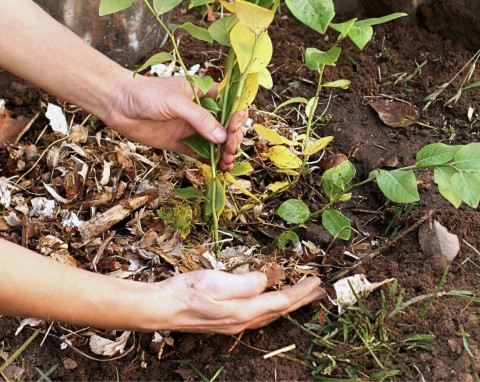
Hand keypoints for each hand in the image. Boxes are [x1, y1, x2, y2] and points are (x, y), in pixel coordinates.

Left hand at [105, 75, 244, 170]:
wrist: (118, 105)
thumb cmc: (146, 94)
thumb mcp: (175, 102)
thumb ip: (199, 119)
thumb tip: (222, 138)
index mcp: (206, 94)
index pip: (232, 105)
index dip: (237, 118)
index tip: (233, 128)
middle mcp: (204, 112)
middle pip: (228, 127)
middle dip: (233, 139)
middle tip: (229, 149)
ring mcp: (194, 129)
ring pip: (218, 143)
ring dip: (226, 153)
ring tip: (226, 162)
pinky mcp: (184, 144)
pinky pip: (203, 155)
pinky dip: (213, 162)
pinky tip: (219, 169)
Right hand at [147, 270, 324, 333]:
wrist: (163, 308)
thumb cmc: (188, 292)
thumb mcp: (219, 280)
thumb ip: (247, 282)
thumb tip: (267, 280)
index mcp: (244, 311)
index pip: (281, 300)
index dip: (301, 291)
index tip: (317, 281)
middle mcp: (243, 321)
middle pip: (280, 311)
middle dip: (302, 301)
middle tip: (320, 292)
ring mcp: (235, 324)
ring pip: (271, 315)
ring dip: (290, 304)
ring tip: (302, 296)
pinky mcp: (227, 321)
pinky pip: (259, 316)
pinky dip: (273, 308)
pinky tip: (271, 304)